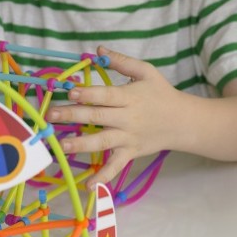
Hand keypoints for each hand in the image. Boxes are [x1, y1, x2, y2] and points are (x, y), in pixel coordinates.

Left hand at [44, 47, 180, 186]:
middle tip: (52, 115)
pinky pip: (116, 166)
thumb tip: (98, 50)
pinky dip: (103, 178)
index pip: (106, 95)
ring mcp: (129, 138)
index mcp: (130, 97)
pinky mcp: (131, 152)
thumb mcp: (147, 72)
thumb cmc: (162, 94)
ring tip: (62, 146)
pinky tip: (88, 187)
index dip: (88, 94)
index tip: (70, 92)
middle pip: (98, 117)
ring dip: (82, 144)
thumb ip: (122, 61)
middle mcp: (128, 118)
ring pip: (103, 141)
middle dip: (74, 116)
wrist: (184, 121)